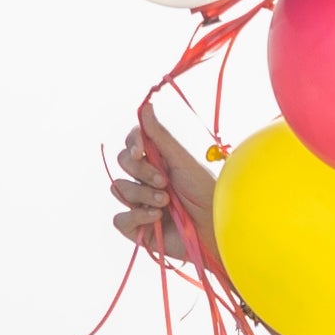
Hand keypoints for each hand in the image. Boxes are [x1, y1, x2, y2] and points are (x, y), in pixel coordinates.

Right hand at [110, 98, 216, 249]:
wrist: (215, 228)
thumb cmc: (206, 193)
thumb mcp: (183, 161)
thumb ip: (161, 136)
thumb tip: (146, 106)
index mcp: (157, 161)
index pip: (132, 144)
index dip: (132, 144)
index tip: (141, 151)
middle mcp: (145, 180)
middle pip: (122, 163)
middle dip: (141, 171)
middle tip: (164, 182)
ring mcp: (139, 203)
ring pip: (119, 189)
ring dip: (143, 194)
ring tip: (167, 202)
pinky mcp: (137, 228)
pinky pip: (120, 218)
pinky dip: (136, 216)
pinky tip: (157, 217)